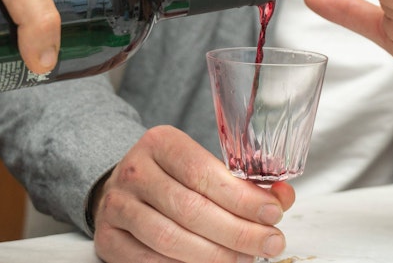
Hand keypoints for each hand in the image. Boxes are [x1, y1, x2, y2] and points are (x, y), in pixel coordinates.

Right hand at [92, 125, 293, 262]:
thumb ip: (246, 182)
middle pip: (191, 209)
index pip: (204, 173)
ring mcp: (117, 206)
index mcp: (161, 143)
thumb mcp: (206, 166)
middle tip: (269, 242)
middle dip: (237, 231)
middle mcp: (135, 171)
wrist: (125, 189)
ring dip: (215, 255)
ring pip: (170, 238)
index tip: (273, 213)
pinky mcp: (108, 239)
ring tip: (247, 258)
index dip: (241, 198)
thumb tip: (284, 197)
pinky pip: (151, 260)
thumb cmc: (174, 176)